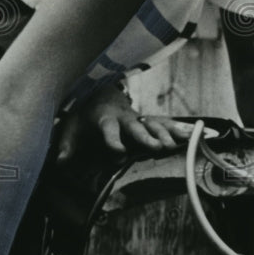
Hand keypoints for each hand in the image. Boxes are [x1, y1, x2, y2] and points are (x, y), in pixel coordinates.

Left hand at [57, 82, 194, 159]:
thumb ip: (66, 145)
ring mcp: (139, 118)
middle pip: (136, 127)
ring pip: (154, 124)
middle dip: (147, 137)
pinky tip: (194, 136)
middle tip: (157, 148)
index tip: (119, 153)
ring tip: (177, 145)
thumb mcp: (70, 127)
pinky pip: (165, 124)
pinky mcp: (148, 120)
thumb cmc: (84, 114)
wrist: (100, 92)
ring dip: (166, 134)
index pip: (108, 131)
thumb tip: (59, 162)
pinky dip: (179, 130)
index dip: (113, 141)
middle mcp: (125, 118)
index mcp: (105, 119)